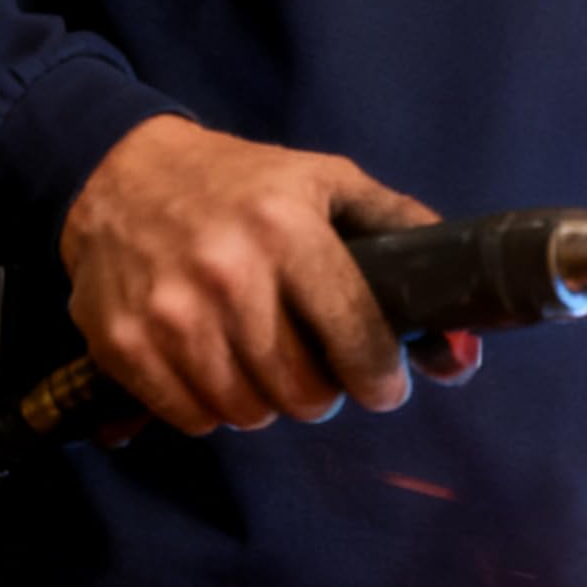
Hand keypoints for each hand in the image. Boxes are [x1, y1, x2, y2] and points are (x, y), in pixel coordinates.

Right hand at [61, 117, 451, 435]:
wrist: (121, 170)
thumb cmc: (243, 183)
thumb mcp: (329, 182)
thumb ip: (403, 236)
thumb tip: (464, 334)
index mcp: (288, 228)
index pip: (354, 337)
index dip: (380, 377)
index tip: (384, 385)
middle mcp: (228, 272)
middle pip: (302, 390)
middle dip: (322, 392)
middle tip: (317, 372)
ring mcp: (170, 312)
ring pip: (248, 412)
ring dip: (267, 402)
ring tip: (266, 365)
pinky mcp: (122, 343)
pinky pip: (191, 417)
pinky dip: (212, 406)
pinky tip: (216, 367)